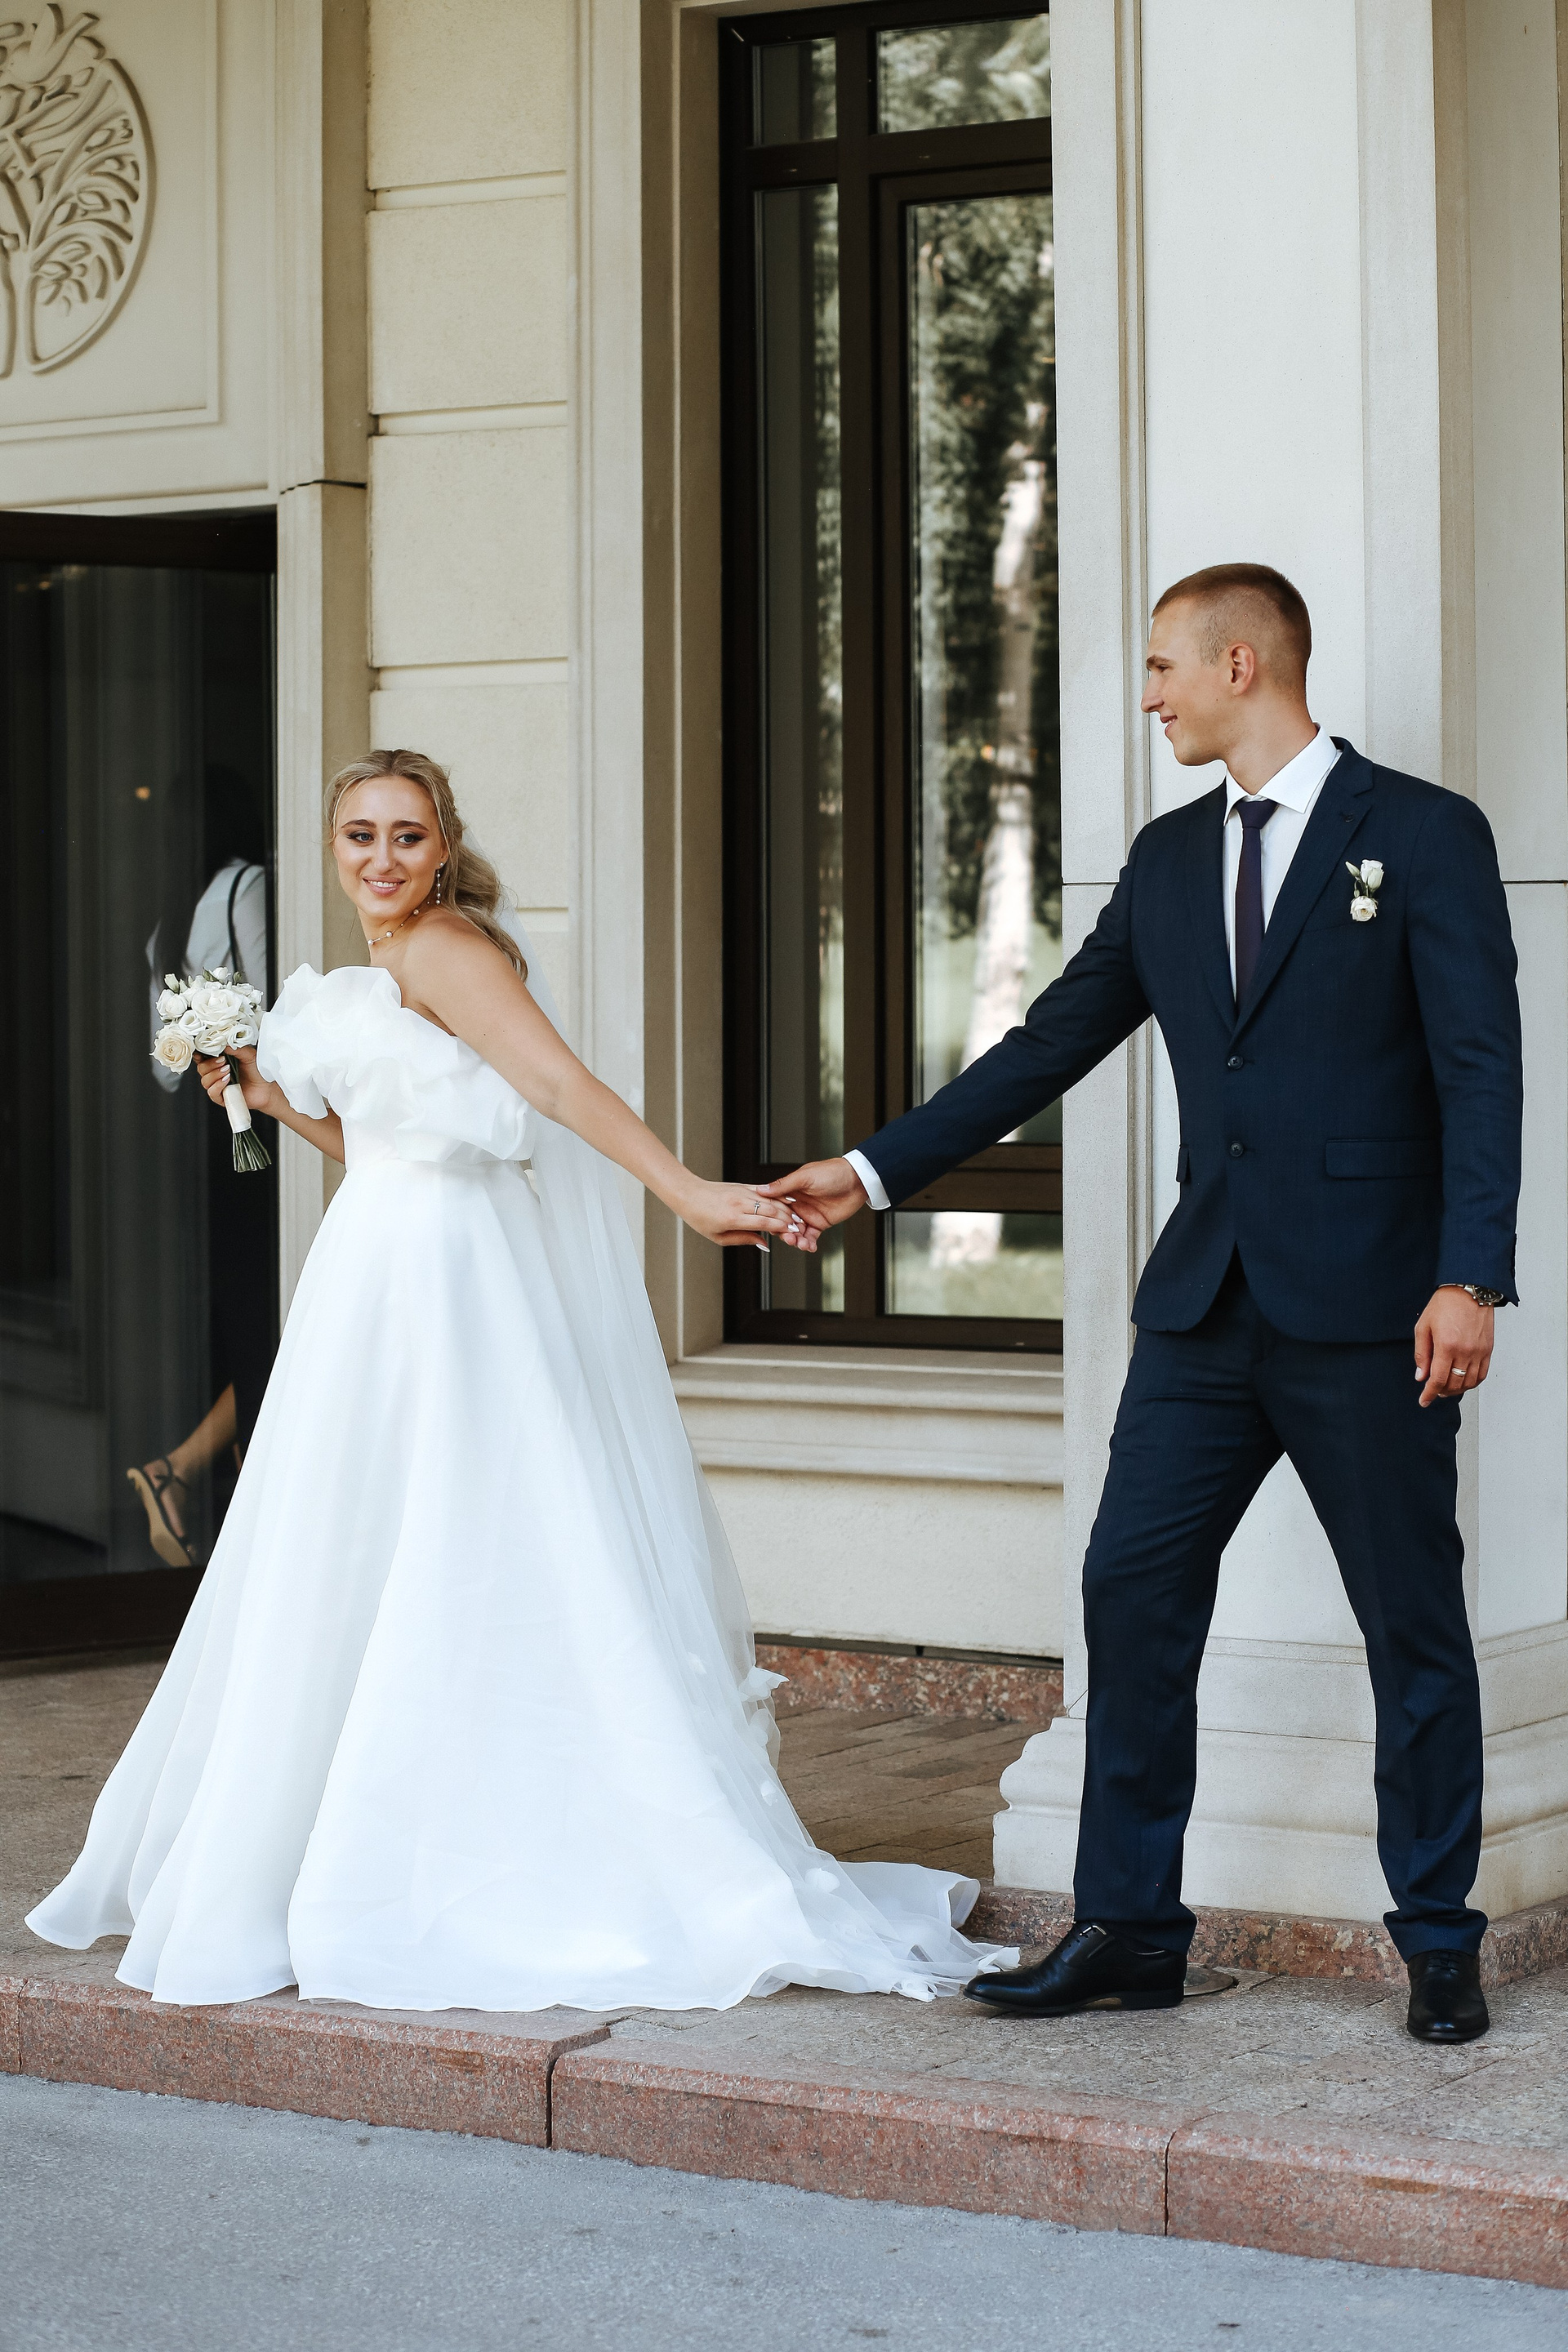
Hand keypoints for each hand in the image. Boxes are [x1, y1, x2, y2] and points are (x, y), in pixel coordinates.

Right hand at [195, 1045, 273, 1116]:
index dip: (200, 1053)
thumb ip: (236, 1048)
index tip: (204, 1050)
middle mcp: (216, 1073)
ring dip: (215, 1074)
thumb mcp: (248, 1055)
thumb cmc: (257, 1071)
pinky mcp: (221, 1097)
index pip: (202, 1057)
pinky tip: (227, 1080)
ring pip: (205, 1080)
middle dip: (210, 1063)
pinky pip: (212, 1092)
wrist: (267, 1088)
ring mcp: (218, 1085)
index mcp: (219, 1061)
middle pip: (201, 1068)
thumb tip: (223, 1041)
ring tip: (228, 1070)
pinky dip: (218, 1085)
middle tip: (223, 1061)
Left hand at [679, 1179, 807, 1251]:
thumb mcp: (719, 1238)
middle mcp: (739, 1203)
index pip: (764, 1222)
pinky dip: (777, 1196)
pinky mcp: (742, 1185)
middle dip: (788, 1218)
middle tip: (799, 1225)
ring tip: (797, 1215)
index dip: (781, 1228)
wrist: (689, 1194)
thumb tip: (764, 1243)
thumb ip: (744, 1239)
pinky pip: (764, 1191)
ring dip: (786, 1208)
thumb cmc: (700, 1218)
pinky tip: (787, 1200)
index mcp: (732, 1218)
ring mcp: (741, 1192)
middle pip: (771, 1210)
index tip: (792, 1233)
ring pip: (770, 1199)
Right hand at [755, 1159, 868, 1251]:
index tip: (771, 1225)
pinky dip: (809, 1243)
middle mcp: (797, 1204)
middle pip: (783, 1223)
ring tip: (801, 1244)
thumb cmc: (832, 1172)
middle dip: (784, 1232)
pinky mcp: (820, 1223)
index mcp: (790, 1191)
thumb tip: (762, 1190)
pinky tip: (809, 1247)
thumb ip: (783, 1185)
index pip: (774, 1207)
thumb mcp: (805, 1177)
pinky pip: (811, 1236)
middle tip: (789, 1238)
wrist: (857, 1180)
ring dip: (796, 1240)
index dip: (771, 1218)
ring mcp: (808, 1215)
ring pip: (796, 1232)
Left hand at [1414, 1288, 1495, 1407]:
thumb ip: (1421, 1354)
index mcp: (1447, 1346)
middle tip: (1433, 1391)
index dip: (1430, 1394)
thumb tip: (1420, 1376)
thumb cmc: (1445, 1305)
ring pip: (1469, 1383)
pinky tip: (1463, 1382)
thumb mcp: (1424, 1327)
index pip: (1437, 1380)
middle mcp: (1465, 1352)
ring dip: (1457, 1390)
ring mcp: (1479, 1352)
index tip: (1424, 1401)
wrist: (1469, 1290)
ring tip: (1447, 1388)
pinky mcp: (1488, 1350)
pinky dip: (1472, 1383)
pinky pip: (1482, 1374)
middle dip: (1441, 1392)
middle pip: (1454, 1384)